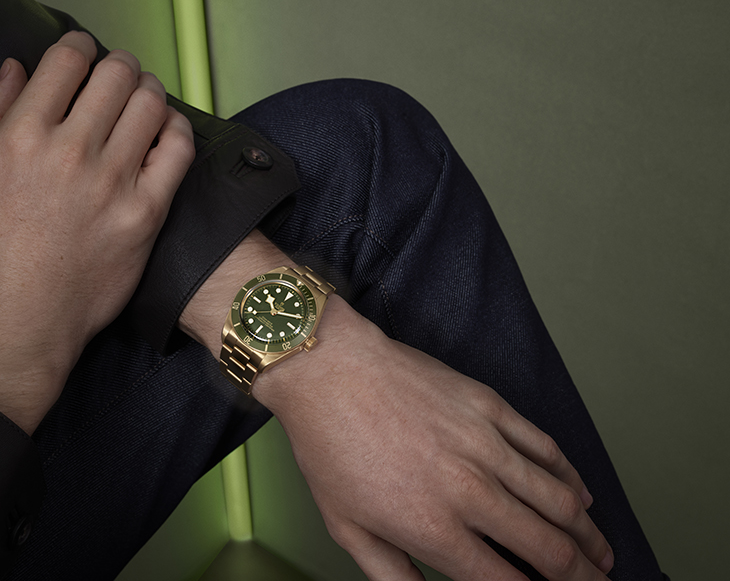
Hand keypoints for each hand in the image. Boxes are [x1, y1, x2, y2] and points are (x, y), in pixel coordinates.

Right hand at [0, 31, 193, 432]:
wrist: (24, 318)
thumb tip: (16, 69)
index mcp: (22, 136)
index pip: (66, 60)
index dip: (80, 47)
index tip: (84, 55)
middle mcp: (71, 150)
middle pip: (115, 74)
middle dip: (119, 65)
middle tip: (119, 76)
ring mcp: (114, 181)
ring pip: (151, 104)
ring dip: (150, 91)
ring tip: (144, 100)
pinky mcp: (148, 211)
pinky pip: (179, 150)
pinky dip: (177, 130)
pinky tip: (168, 132)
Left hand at [253, 297, 614, 580]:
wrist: (329, 371)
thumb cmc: (330, 446)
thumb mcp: (346, 528)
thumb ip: (391, 574)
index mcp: (433, 528)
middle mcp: (469, 491)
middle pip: (546, 547)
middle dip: (578, 576)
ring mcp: (485, 445)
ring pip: (557, 500)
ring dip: (588, 534)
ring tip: (602, 554)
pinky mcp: (489, 407)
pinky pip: (544, 447)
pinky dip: (570, 476)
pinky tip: (581, 495)